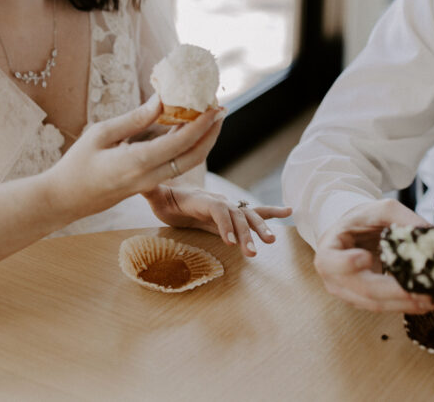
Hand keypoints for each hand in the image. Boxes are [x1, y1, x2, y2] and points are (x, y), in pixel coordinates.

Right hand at [49, 95, 222, 217]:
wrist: (63, 200)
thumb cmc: (76, 164)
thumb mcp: (101, 133)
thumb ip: (135, 119)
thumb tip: (162, 99)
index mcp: (137, 162)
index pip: (180, 143)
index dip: (202, 124)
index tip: (215, 105)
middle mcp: (149, 176)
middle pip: (193, 157)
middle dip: (211, 133)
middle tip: (220, 108)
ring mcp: (149, 184)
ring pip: (186, 164)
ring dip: (202, 141)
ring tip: (210, 116)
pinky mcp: (147, 185)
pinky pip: (174, 166)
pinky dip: (185, 147)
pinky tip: (187, 128)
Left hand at [142, 185, 291, 256]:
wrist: (173, 194)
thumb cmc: (163, 198)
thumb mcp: (155, 196)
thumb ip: (152, 190)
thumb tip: (144, 183)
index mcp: (201, 199)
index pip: (217, 210)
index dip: (224, 225)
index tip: (229, 242)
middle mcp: (219, 201)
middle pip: (236, 215)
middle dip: (246, 233)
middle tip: (252, 251)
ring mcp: (228, 206)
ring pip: (248, 217)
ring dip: (260, 229)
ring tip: (271, 242)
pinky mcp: (233, 214)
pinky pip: (254, 213)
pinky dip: (271, 213)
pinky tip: (289, 212)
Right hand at [313, 198, 433, 313]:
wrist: (358, 233)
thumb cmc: (365, 220)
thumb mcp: (381, 210)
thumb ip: (403, 218)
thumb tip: (431, 235)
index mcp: (329, 249)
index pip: (330, 262)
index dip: (346, 264)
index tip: (366, 257)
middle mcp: (334, 276)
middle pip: (362, 289)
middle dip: (394, 292)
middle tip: (421, 290)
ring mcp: (347, 292)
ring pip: (375, 304)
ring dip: (403, 304)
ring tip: (431, 299)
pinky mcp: (363, 300)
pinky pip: (383, 307)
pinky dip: (404, 305)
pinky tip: (424, 302)